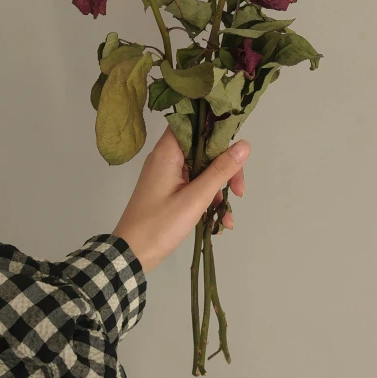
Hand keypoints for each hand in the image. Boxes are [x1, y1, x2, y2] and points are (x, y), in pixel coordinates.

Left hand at [113, 126, 250, 272]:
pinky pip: (195, 185)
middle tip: (239, 191)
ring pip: (202, 170)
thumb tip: (244, 145)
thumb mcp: (195, 198)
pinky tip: (219, 221)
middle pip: (203, 149)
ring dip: (219, 189)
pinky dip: (208, 199)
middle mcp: (167, 158)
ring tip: (228, 216)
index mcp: (167, 152)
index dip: (215, 128)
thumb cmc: (160, 224)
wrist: (132, 254)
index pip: (193, 122)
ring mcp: (168, 175)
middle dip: (225, 169)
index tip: (236, 146)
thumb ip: (220, 170)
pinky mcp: (169, 190)